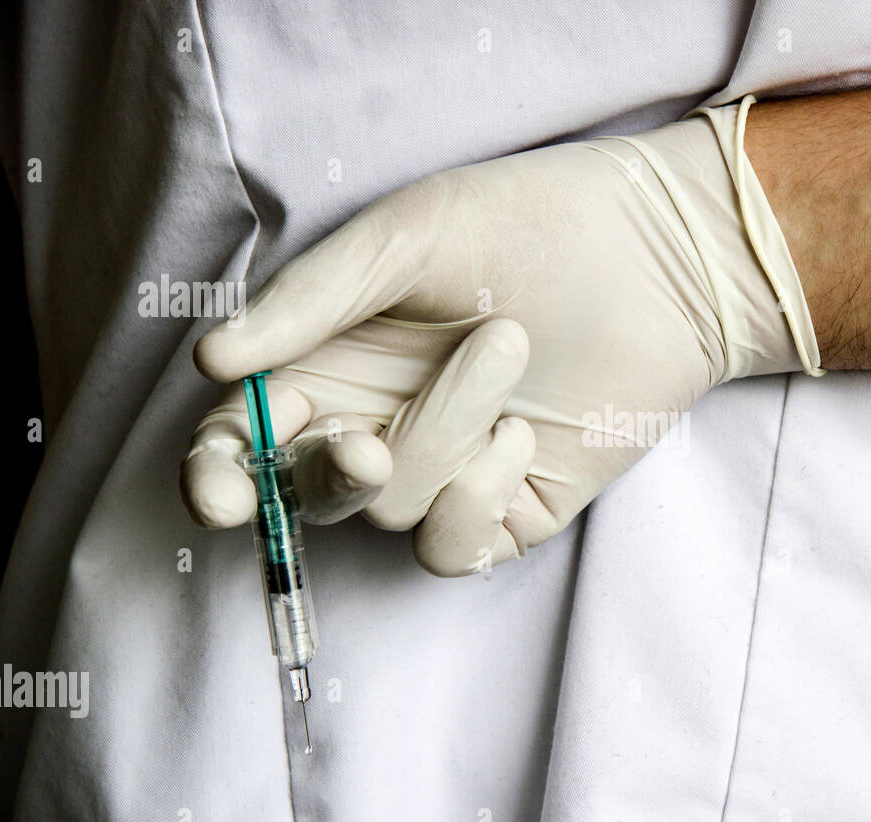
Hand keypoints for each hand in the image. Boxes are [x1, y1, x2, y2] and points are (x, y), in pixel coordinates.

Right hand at [181, 100, 814, 575]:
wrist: (658, 257)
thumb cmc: (529, 226)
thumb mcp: (406, 238)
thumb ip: (310, 302)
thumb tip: (212, 362)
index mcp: (335, 359)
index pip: (248, 437)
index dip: (221, 476)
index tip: (224, 493)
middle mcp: (380, 422)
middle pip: (309, 493)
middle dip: (331, 476)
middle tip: (370, 445)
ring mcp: (445, 473)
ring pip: (390, 510)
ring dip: (443, 436)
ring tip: (508, 351)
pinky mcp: (508, 510)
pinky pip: (454, 547)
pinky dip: (479, 499)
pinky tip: (523, 435)